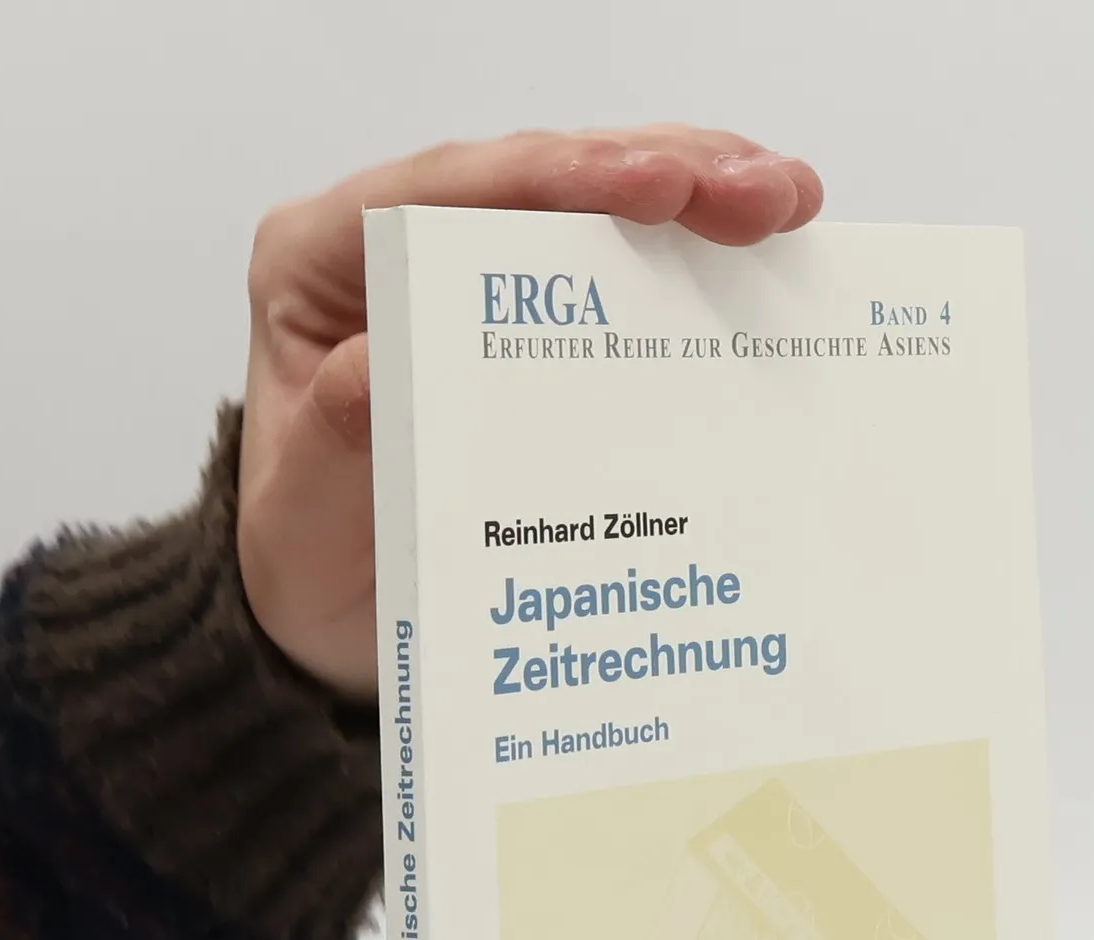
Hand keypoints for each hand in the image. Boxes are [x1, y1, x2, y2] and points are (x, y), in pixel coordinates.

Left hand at [236, 127, 824, 698]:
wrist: (326, 615)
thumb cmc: (307, 563)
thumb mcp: (303, 519)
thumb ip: (336, 440)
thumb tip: (385, 362)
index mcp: (321, 262)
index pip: (445, 194)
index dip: (557, 178)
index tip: (654, 186)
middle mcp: (396, 247)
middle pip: (539, 180)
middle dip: (661, 171)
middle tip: (762, 195)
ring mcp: (472, 279)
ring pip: (592, 208)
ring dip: (698, 195)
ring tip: (789, 202)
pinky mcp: (532, 325)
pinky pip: (619, 272)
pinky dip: (695, 261)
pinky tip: (769, 252)